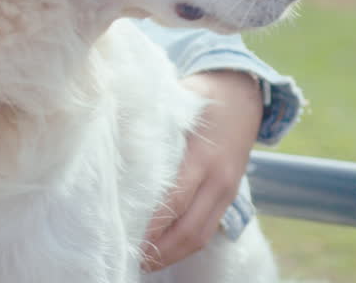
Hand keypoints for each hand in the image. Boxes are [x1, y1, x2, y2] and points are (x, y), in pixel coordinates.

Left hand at [141, 69, 262, 270]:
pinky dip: (186, 243)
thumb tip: (113, 142)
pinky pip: (208, 228)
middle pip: (189, 229)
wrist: (243, 92)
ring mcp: (227, 191)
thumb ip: (152, 126)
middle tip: (130, 259)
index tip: (124, 236)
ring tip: (144, 262)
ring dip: (173, 254)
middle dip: (160, 251)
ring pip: (201, 236)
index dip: (151, 225)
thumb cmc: (199, 96)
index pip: (174, 201)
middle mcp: (218, 180)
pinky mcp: (229, 197)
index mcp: (201, 157)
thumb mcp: (176, 104)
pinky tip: (163, 248)